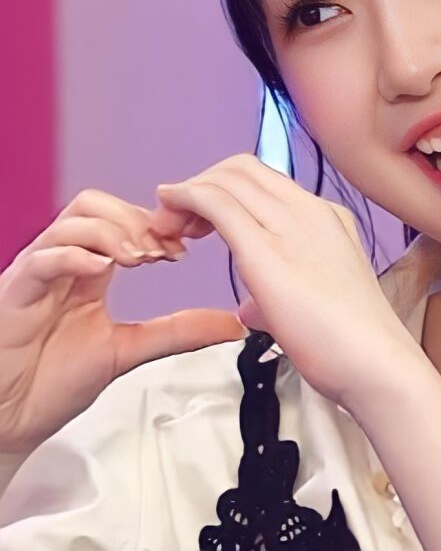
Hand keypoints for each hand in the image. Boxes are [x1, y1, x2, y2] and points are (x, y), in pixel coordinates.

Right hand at [0, 190, 246, 453]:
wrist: (5, 423)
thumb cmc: (50, 384)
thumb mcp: (129, 350)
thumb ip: (178, 331)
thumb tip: (230, 323)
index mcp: (88, 269)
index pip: (122, 219)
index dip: (157, 224)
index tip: (183, 247)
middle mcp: (61, 263)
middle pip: (96, 204)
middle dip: (137, 220)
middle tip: (164, 249)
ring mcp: (36, 274)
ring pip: (73, 221)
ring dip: (114, 232)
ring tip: (139, 259)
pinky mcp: (13, 292)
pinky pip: (42, 258)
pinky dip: (76, 256)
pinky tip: (103, 269)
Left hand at [150, 153, 419, 410]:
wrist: (378, 364)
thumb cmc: (352, 345)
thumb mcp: (315, 306)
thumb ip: (276, 298)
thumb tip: (249, 308)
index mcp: (326, 217)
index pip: (264, 181)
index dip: (224, 190)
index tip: (200, 225)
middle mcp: (310, 210)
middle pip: (242, 169)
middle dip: (202, 185)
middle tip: (177, 226)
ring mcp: (291, 224)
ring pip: (227, 178)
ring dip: (189, 194)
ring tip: (169, 230)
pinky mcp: (266, 249)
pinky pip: (217, 203)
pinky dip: (185, 200)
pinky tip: (167, 219)